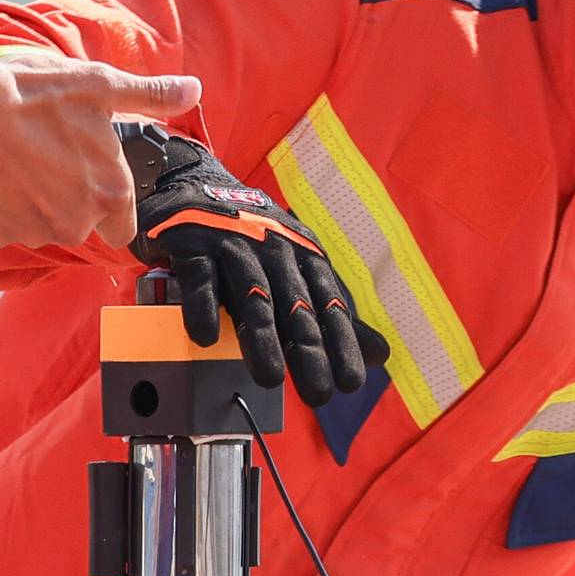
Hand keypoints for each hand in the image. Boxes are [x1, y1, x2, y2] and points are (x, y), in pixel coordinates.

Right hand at [0, 46, 198, 254]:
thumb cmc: (37, 93)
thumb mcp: (102, 86)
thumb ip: (152, 96)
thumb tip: (194, 90)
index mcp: (110, 194)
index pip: (123, 226)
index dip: (109, 204)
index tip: (89, 180)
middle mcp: (76, 223)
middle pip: (79, 224)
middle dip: (67, 199)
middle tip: (46, 156)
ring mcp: (31, 232)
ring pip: (39, 226)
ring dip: (32, 203)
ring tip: (16, 159)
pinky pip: (1, 226)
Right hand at [124, 124, 370, 406]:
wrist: (196, 181)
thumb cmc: (253, 238)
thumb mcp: (298, 269)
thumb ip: (334, 312)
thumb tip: (381, 355)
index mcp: (304, 257)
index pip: (328, 305)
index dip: (341, 344)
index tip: (350, 383)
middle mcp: (274, 249)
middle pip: (294, 305)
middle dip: (309, 350)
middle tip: (319, 394)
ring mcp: (233, 243)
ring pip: (252, 293)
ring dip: (261, 336)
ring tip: (269, 377)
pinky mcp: (193, 243)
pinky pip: (200, 276)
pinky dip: (202, 306)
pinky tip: (206, 339)